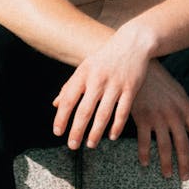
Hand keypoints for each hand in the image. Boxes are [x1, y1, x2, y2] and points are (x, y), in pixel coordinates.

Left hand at [52, 28, 153, 150]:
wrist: (133, 43)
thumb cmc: (105, 58)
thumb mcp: (85, 68)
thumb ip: (70, 86)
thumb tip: (56, 104)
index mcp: (84, 74)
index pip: (69, 99)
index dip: (62, 117)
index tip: (58, 132)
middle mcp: (98, 80)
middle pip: (85, 110)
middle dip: (77, 130)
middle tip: (72, 146)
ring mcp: (115, 84)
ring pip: (103, 114)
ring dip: (96, 132)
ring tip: (90, 144)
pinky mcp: (131, 88)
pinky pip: (123, 111)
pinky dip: (117, 125)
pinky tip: (112, 136)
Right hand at [130, 62, 188, 179]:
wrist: (139, 66)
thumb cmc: (159, 80)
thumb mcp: (178, 92)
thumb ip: (184, 111)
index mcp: (186, 108)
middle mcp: (175, 114)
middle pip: (183, 145)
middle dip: (185, 164)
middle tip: (186, 177)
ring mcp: (158, 117)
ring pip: (165, 147)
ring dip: (166, 164)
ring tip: (167, 175)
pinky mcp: (142, 118)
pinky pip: (145, 142)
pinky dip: (145, 154)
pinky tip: (145, 163)